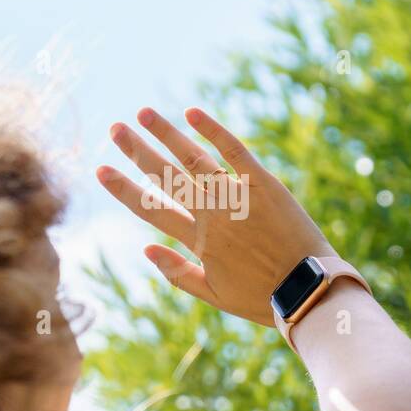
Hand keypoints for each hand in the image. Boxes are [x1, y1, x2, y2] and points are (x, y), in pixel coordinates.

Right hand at [96, 107, 336, 326]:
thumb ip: (178, 273)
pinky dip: (213, 130)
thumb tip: (146, 249)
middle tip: (115, 128)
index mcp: (198, 241)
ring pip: (194, 158)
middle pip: (166, 176)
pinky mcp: (264, 183)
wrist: (309, 289)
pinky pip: (235, 150)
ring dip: (167, 134)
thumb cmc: (263, 297)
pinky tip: (192, 113)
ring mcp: (237, 195)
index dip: (124, 189)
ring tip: (143, 113)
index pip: (151, 209)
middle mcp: (212, 213)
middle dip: (138, 151)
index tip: (101, 170)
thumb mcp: (214, 295)